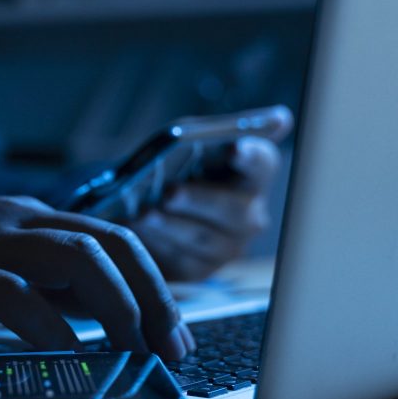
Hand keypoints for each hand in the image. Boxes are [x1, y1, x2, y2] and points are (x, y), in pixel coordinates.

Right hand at [0, 196, 192, 359]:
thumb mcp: (3, 280)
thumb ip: (55, 292)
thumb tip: (122, 327)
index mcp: (31, 220)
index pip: (115, 239)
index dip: (156, 286)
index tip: (176, 337)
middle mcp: (14, 221)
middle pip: (106, 243)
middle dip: (150, 296)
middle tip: (169, 349)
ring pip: (72, 255)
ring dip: (116, 304)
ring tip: (133, 349)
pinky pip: (10, 293)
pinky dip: (46, 323)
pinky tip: (66, 353)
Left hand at [125, 136, 283, 281]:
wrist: (147, 200)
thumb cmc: (175, 164)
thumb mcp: (186, 141)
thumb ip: (201, 133)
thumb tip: (226, 129)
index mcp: (252, 174)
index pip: (262, 163)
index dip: (251, 157)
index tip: (233, 148)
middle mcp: (250, 214)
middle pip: (235, 210)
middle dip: (200, 200)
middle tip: (171, 193)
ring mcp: (228, 246)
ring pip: (203, 240)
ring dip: (170, 226)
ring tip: (143, 214)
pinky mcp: (199, 270)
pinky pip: (180, 260)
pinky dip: (155, 243)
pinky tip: (135, 231)